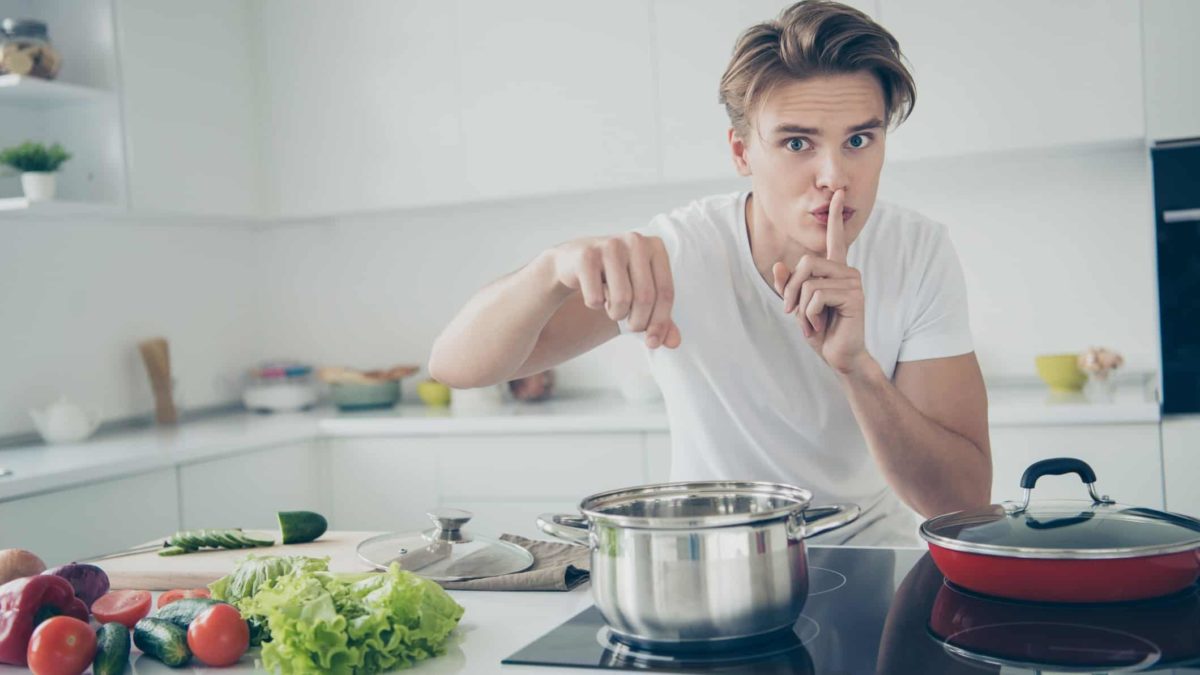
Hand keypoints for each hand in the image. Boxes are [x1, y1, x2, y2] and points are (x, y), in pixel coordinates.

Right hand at [551, 233, 680, 348]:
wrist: (572, 262)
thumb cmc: (613, 277)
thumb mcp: (640, 293)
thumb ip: (659, 317)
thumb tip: (673, 342)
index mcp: (656, 247)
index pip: (666, 292)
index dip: (661, 322)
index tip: (653, 341)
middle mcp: (635, 241)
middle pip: (645, 297)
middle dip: (638, 322)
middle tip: (630, 325)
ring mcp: (610, 245)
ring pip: (622, 299)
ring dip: (616, 314)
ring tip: (611, 306)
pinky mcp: (586, 256)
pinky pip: (595, 298)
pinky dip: (594, 305)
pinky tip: (593, 292)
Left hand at [772, 189, 868, 373]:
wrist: (841, 355)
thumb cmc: (822, 330)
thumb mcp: (799, 307)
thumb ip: (789, 286)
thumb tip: (779, 266)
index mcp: (835, 270)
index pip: (835, 239)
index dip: (834, 217)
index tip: (837, 194)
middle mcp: (846, 271)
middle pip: (806, 263)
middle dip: (791, 290)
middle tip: (794, 312)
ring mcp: (853, 282)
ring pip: (809, 282)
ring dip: (801, 308)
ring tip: (813, 323)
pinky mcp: (854, 296)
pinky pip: (816, 296)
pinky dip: (809, 315)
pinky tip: (821, 326)